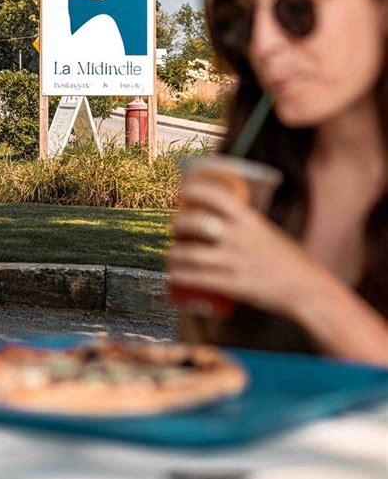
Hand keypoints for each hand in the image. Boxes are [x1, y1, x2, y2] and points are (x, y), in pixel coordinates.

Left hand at [168, 176, 328, 319]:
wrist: (309, 290)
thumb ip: (244, 226)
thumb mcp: (267, 232)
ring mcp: (235, 262)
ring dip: (173, 253)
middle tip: (174, 227)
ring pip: (190, 254)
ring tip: (170, 254)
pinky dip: (180, 276)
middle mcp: (240, 238)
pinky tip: (174, 275)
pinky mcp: (233, 285)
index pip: (217, 195)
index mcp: (251, 221)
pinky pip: (197, 279)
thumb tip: (219, 219)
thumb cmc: (290, 260)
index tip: (182, 189)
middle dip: (177, 224)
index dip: (194, 188)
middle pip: (196, 223)